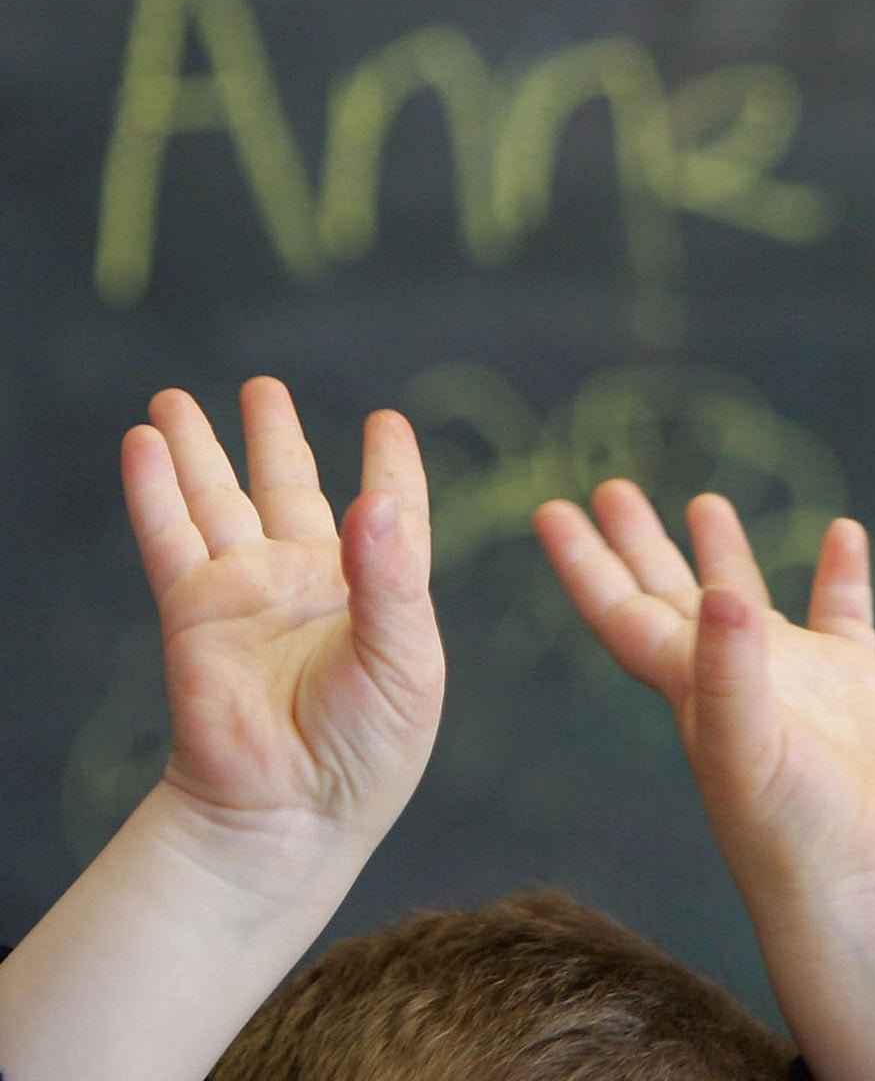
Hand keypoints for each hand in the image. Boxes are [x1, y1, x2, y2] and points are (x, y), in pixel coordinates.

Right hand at [129, 379, 442, 857]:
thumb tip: (373, 500)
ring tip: (176, 398)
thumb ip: (391, 580)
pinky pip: (172, 537)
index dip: (391, 468)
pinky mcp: (195, 614)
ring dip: (200, 450)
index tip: (387, 422)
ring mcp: (248, 596)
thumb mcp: (405, 661)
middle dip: (273, 438)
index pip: (390, 514)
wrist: (289, 814)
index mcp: (380, 593)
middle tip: (262, 386)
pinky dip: (155, 489)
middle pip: (289, 490)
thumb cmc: (366, 750)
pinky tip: (144, 444)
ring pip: (220, 502)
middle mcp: (310, 585)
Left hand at [537, 486, 874, 1080]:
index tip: (550, 510)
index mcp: (690, 688)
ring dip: (725, 553)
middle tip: (610, 488)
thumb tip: (722, 592)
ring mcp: (798, 678)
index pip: (624, 612)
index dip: (585, 563)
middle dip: (639, 543)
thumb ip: (730, 672)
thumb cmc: (793, 836)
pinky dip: (842, 573)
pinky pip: (846, 612)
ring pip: (749, 599)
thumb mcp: (746, 753)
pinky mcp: (858, 685)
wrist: (867, 886)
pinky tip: (844, 533)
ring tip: (706, 500)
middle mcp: (734, 675)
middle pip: (672, 594)